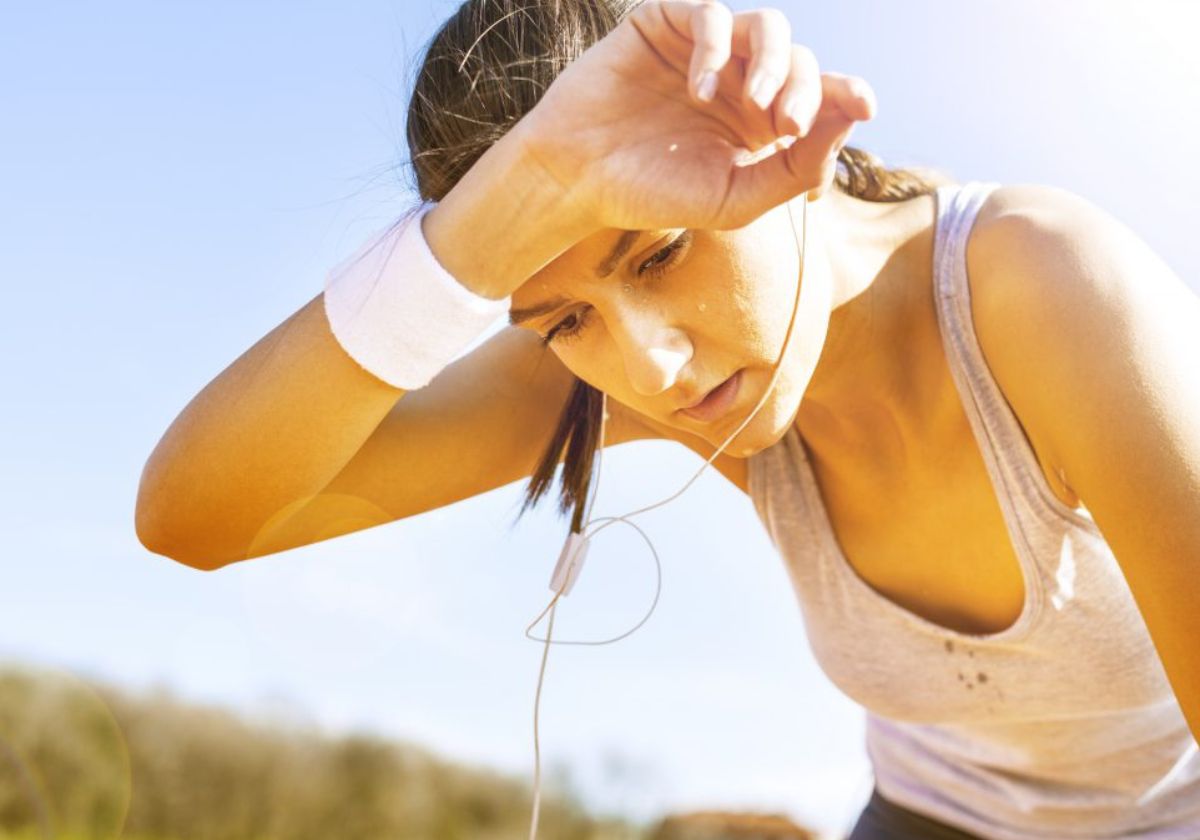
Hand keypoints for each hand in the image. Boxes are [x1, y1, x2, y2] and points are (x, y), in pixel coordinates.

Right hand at [514, 0, 874, 231]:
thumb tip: (854, 116)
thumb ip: (795, 167)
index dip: (847, 93)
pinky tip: (698, 89)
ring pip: (768, 27)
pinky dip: (714, 47)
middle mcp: (738, 82)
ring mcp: (704, 51)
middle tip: (787, 125)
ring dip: (773, 61)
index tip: (867, 106)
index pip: (819, 97)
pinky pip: (711, 13)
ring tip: (755, 104)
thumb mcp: (736, 198)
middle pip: (801, 61)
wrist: (577, 178)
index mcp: (759, 124)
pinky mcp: (666, 24)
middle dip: (806, 90)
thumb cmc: (653, 194)